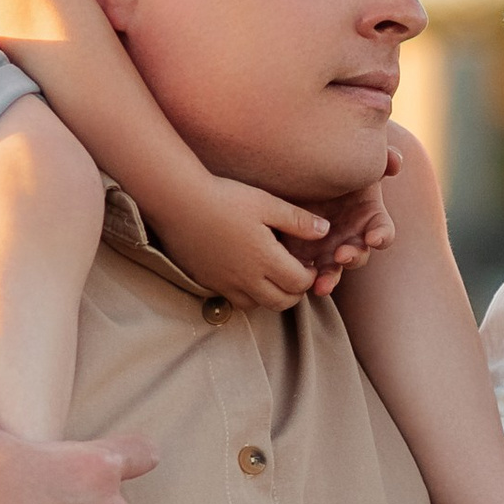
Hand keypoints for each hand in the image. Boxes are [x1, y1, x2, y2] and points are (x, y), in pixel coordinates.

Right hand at [148, 173, 329, 310]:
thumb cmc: (224, 197)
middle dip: (295, 292)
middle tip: (296, 274)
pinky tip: (247, 274)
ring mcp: (225, 284)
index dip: (310, 276)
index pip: (299, 283)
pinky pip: (234, 301)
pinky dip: (248, 295)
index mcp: (265, 258)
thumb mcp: (266, 203)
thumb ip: (298, 220)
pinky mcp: (207, 283)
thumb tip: (325, 230)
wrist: (178, 202)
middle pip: (281, 303)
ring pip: (258, 306)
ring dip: (272, 296)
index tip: (308, 263)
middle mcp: (246, 278)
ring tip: (272, 275)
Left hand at [303, 153, 402, 294]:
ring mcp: (327, 249)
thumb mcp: (351, 157)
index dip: (381, 237)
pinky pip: (305, 272)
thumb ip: (376, 157)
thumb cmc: (331, 161)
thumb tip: (394, 161)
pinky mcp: (302, 254)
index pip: (383, 232)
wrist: (293, 170)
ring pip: (333, 271)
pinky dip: (304, 279)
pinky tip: (296, 278)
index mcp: (368, 217)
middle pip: (358, 255)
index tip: (373, 238)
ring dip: (330, 279)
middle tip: (342, 256)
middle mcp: (351, 237)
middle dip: (353, 258)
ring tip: (321, 286)